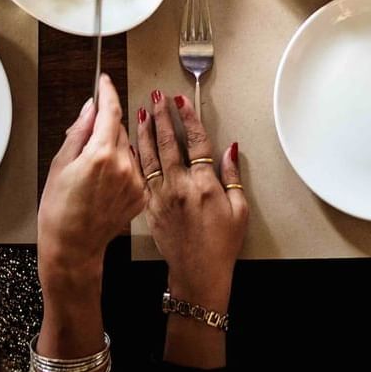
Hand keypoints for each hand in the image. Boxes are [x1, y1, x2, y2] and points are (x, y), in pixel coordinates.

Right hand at [37, 74, 145, 292]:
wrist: (72, 248)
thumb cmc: (59, 211)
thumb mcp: (60, 164)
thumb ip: (79, 131)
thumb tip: (91, 107)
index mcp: (101, 155)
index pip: (111, 110)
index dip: (108, 92)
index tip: (105, 82)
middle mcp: (124, 166)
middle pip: (120, 129)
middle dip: (105, 129)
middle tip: (85, 146)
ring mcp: (135, 182)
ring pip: (129, 149)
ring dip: (115, 149)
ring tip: (94, 173)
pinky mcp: (141, 195)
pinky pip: (134, 168)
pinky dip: (122, 168)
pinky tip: (105, 185)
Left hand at [136, 90, 246, 311]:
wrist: (197, 274)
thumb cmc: (221, 245)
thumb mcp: (239, 210)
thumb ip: (232, 177)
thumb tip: (230, 149)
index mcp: (204, 185)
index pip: (195, 142)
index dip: (187, 118)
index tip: (181, 101)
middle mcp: (180, 187)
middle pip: (167, 143)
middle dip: (160, 117)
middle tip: (156, 97)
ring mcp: (162, 197)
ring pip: (149, 157)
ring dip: (144, 132)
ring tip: (140, 113)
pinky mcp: (150, 207)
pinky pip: (141, 176)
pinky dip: (136, 157)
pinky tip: (131, 145)